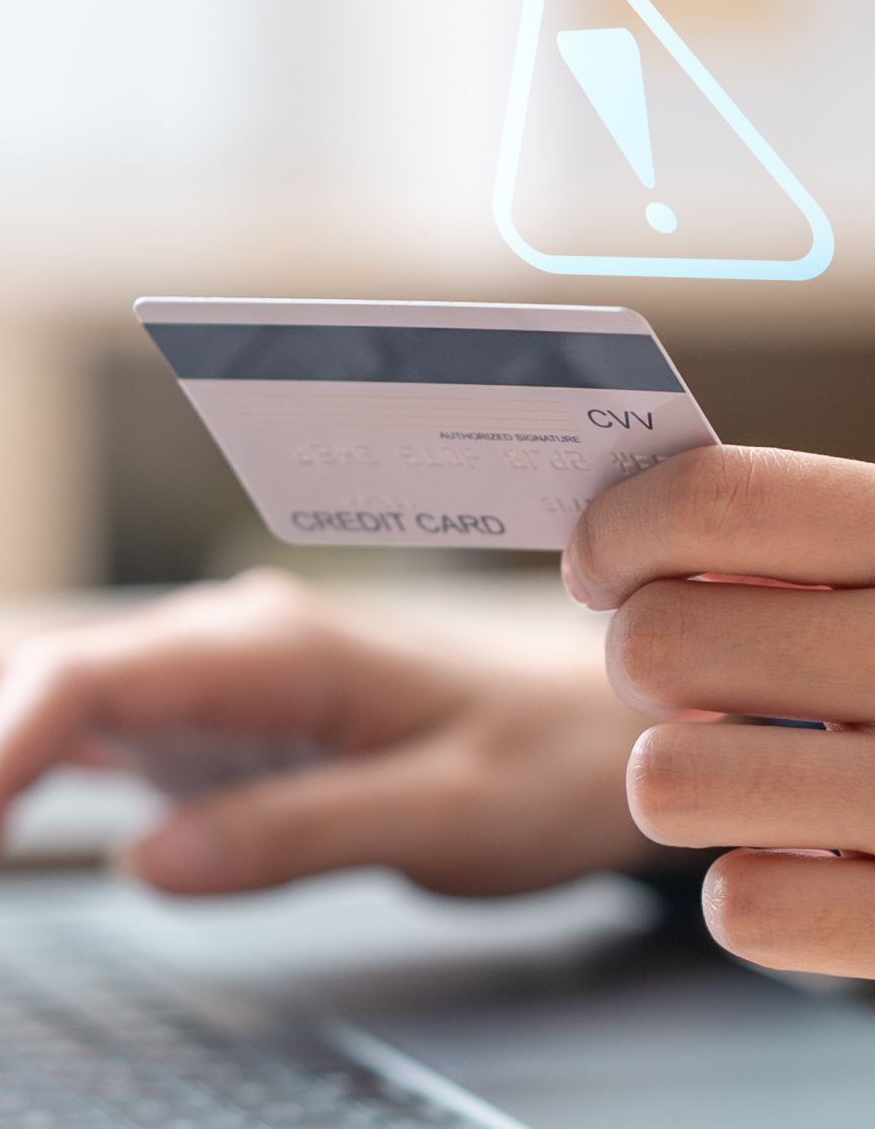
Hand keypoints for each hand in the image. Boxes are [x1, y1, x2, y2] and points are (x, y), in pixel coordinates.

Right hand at [0, 568, 658, 933]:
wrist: (577, 719)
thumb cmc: (529, 764)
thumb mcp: (446, 814)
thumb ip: (298, 830)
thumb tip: (145, 873)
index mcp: (251, 648)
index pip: (67, 682)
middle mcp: (188, 646)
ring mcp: (168, 680)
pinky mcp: (165, 723)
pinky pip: (28, 739)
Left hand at [569, 444, 874, 978]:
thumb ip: (790, 540)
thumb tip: (616, 543)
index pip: (718, 501)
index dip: (618, 533)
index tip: (599, 570)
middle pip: (660, 645)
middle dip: (644, 667)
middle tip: (693, 688)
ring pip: (667, 781)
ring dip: (679, 782)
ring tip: (745, 774)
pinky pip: (747, 908)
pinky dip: (753, 895)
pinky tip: (809, 866)